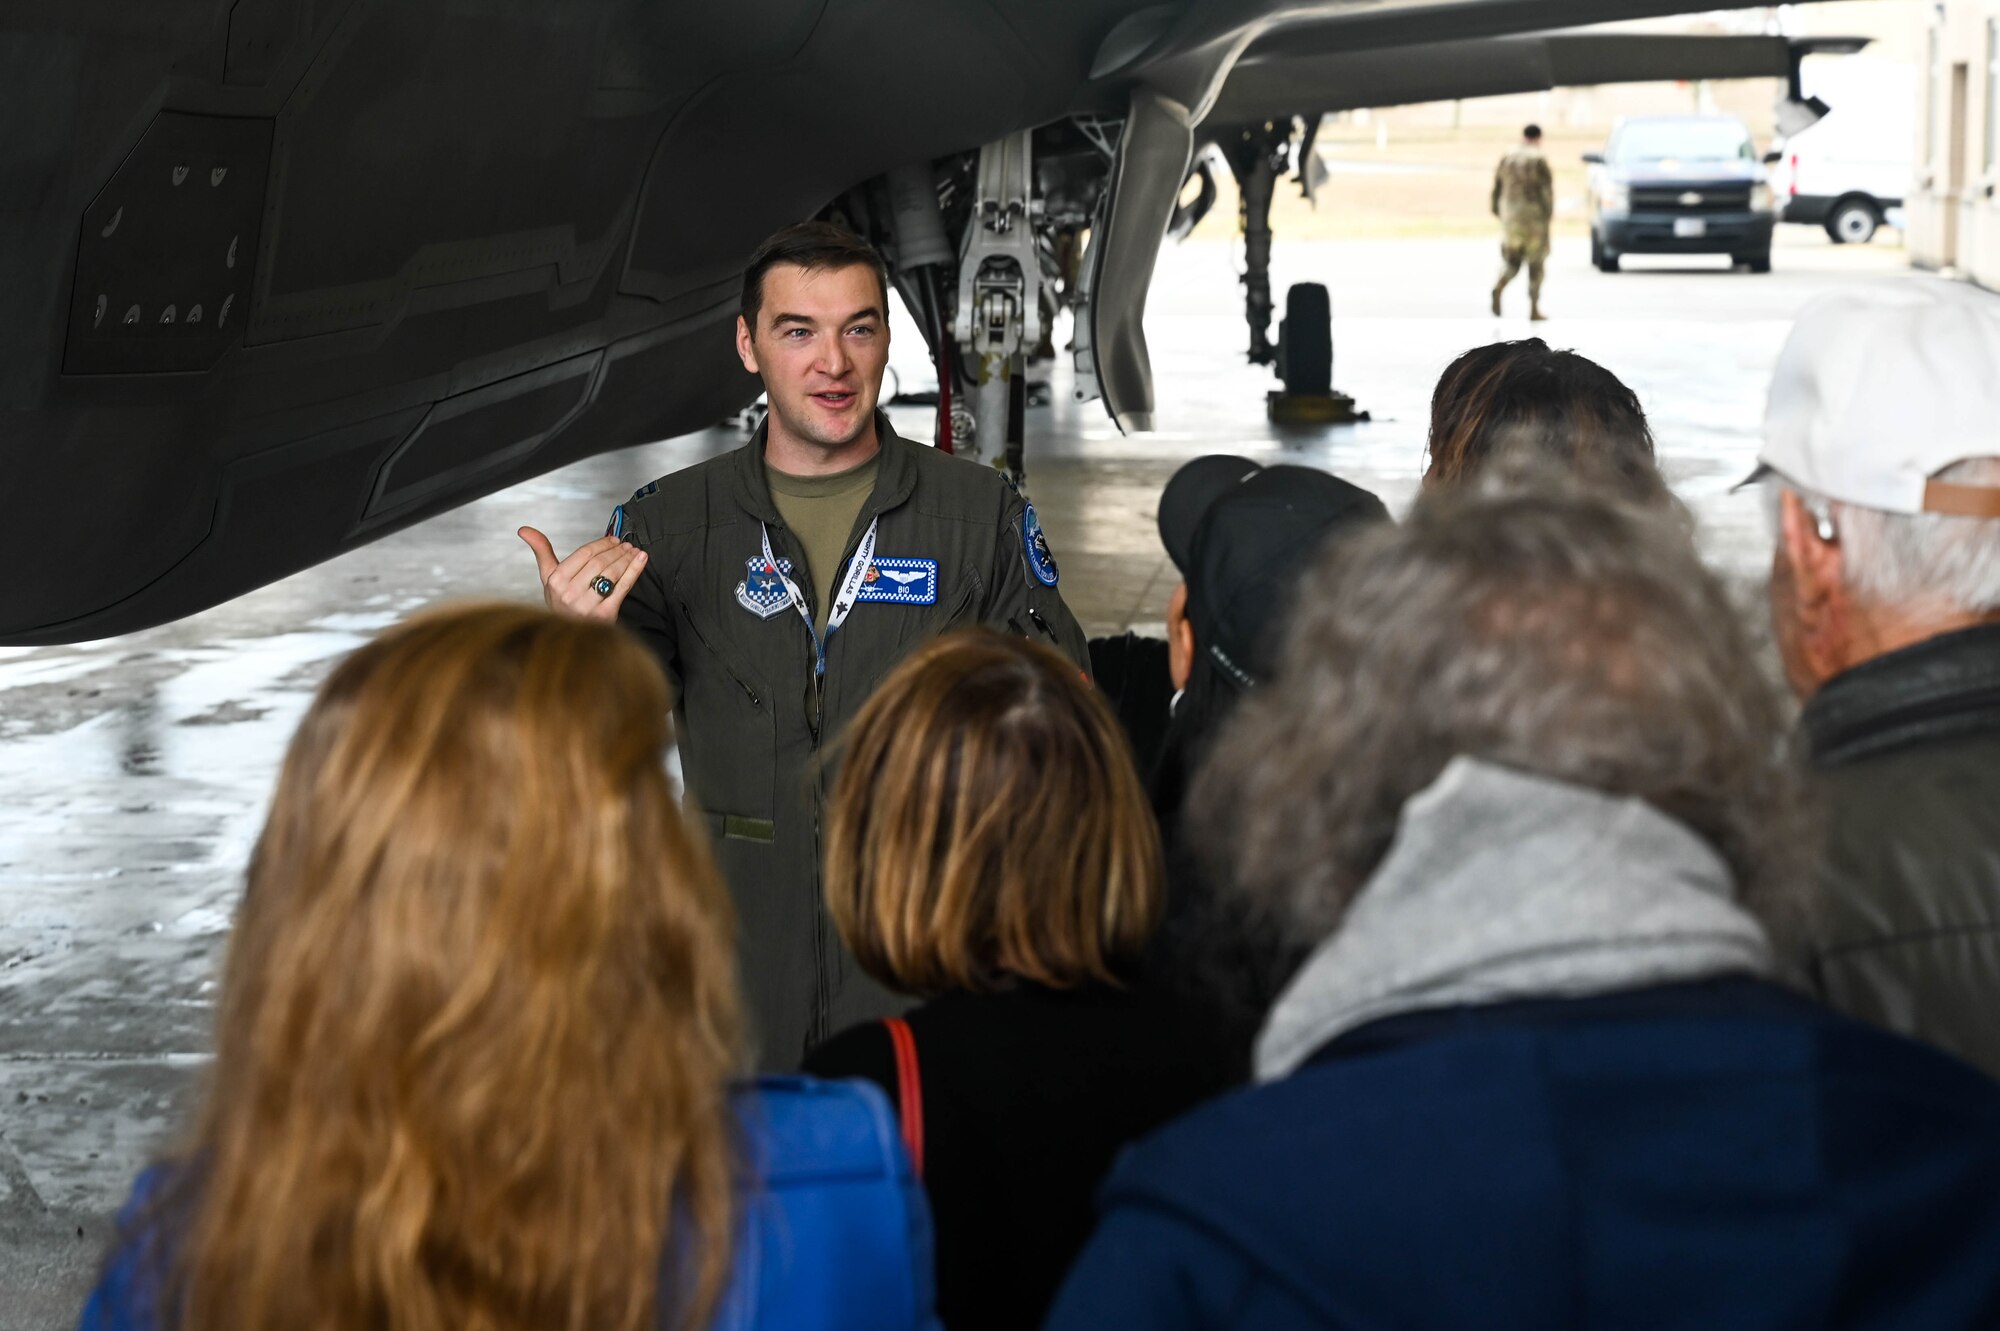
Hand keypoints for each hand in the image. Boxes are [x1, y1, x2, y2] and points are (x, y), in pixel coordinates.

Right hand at [519, 527, 647, 619]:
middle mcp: (569, 593)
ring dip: (627, 558)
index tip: (613, 539)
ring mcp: (587, 605)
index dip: (602, 543)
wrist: (570, 636)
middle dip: (616, 550)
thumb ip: (541, 551)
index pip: (585, 553)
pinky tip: (641, 560)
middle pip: (600, 562)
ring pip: (612, 573)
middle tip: (626, 545)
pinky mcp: (605, 615)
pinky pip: (623, 587)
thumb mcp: (548, 578)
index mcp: (556, 581)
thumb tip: (524, 529)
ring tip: (634, 552)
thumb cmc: (561, 603)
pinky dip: (635, 570)